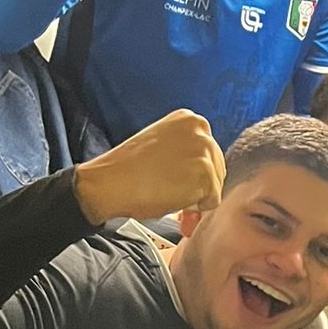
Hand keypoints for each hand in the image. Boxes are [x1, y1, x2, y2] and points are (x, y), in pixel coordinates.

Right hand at [72, 110, 223, 223]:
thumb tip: (204, 175)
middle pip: (217, 169)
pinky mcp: (205, 172)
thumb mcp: (162, 147)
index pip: (209, 153)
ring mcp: (204, 150)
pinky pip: (212, 201)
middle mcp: (200, 130)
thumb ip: (185, 153)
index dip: (193, 172)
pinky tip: (171, 197)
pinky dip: (194, 208)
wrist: (110, 182)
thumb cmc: (129, 170)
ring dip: (194, 197)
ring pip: (214, 186)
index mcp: (188, 120)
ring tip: (166, 190)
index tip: (174, 176)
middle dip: (198, 186)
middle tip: (168, 188)